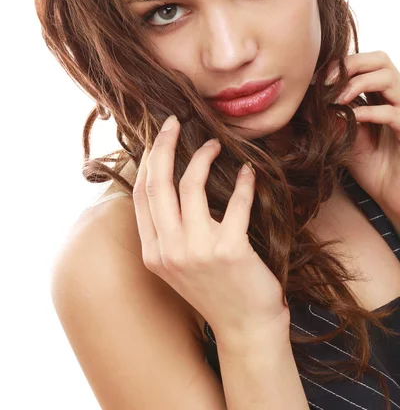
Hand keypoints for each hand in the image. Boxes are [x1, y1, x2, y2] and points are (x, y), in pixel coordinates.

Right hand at [132, 114, 289, 339]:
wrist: (246, 328)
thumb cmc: (217, 290)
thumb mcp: (180, 264)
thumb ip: (170, 230)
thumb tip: (171, 184)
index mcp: (153, 252)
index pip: (142, 195)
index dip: (149, 160)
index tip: (159, 137)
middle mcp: (168, 251)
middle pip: (158, 184)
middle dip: (164, 145)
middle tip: (175, 121)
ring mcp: (197, 251)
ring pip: (190, 185)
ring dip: (204, 157)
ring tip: (216, 145)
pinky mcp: (229, 249)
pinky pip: (236, 202)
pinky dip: (245, 182)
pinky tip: (249, 172)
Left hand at [325, 51, 399, 218]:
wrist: (391, 193)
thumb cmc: (370, 165)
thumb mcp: (344, 135)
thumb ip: (331, 115)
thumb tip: (306, 99)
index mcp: (381, 95)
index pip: (365, 62)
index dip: (341, 64)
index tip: (315, 78)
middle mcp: (396, 98)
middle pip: (380, 59)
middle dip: (350, 64)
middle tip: (324, 81)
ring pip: (390, 76)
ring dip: (358, 82)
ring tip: (336, 99)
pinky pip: (393, 113)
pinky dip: (369, 112)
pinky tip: (351, 120)